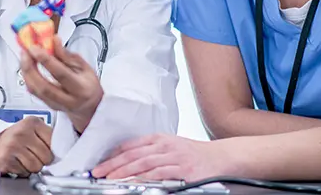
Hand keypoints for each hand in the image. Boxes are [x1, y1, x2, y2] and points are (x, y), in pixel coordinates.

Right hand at [0, 117, 52, 176]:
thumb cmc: (13, 140)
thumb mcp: (31, 131)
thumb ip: (47, 137)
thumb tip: (63, 151)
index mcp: (32, 122)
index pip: (54, 142)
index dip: (52, 150)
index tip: (47, 151)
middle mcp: (22, 131)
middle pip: (47, 157)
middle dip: (41, 161)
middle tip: (31, 155)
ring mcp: (13, 144)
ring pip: (37, 167)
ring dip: (31, 167)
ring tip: (23, 159)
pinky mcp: (6, 159)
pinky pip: (24, 172)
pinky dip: (21, 171)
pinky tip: (16, 163)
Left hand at [20, 35, 103, 132]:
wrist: (90, 105)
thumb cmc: (89, 84)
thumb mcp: (84, 66)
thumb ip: (66, 55)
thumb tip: (54, 41)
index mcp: (81, 88)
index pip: (61, 74)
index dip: (46, 60)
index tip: (35, 48)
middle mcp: (69, 100)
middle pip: (44, 87)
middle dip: (30, 68)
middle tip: (25, 53)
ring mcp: (57, 105)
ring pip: (36, 91)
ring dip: (26, 72)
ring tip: (24, 57)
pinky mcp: (49, 106)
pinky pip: (34, 93)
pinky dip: (28, 78)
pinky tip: (27, 68)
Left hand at [92, 134, 234, 180]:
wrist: (221, 157)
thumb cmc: (195, 154)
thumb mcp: (170, 147)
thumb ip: (151, 152)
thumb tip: (128, 160)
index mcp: (160, 139)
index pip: (131, 145)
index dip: (114, 155)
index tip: (101, 164)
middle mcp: (165, 146)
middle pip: (133, 154)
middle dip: (113, 164)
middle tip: (99, 172)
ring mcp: (174, 157)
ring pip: (144, 163)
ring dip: (125, 172)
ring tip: (111, 179)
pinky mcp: (183, 170)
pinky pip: (160, 173)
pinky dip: (146, 178)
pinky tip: (135, 182)